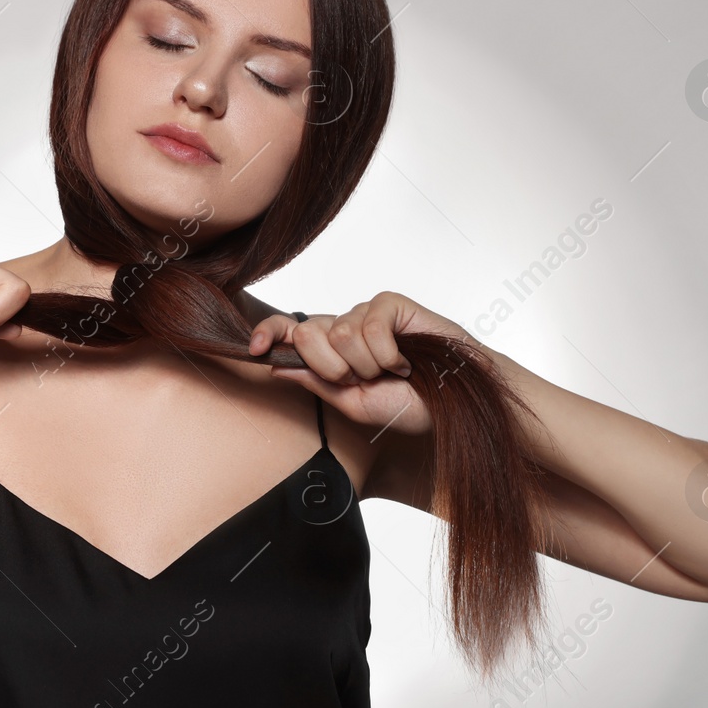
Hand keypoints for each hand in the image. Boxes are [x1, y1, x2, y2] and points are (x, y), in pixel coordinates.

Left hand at [248, 292, 476, 435]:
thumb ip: (315, 383)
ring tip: (392, 372)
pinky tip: (404, 359)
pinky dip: (386, 351)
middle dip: (333, 369)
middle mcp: (343, 327)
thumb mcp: (353, 404)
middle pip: (307, 334)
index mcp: (329, 351)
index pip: (288, 331)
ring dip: (367, 365)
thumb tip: (273, 367)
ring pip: (340, 333)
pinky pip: (369, 322)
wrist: (452, 402)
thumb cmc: (408, 404)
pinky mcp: (390, 304)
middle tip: (364, 380)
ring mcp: (365, 313)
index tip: (254, 348)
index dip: (267, 333)